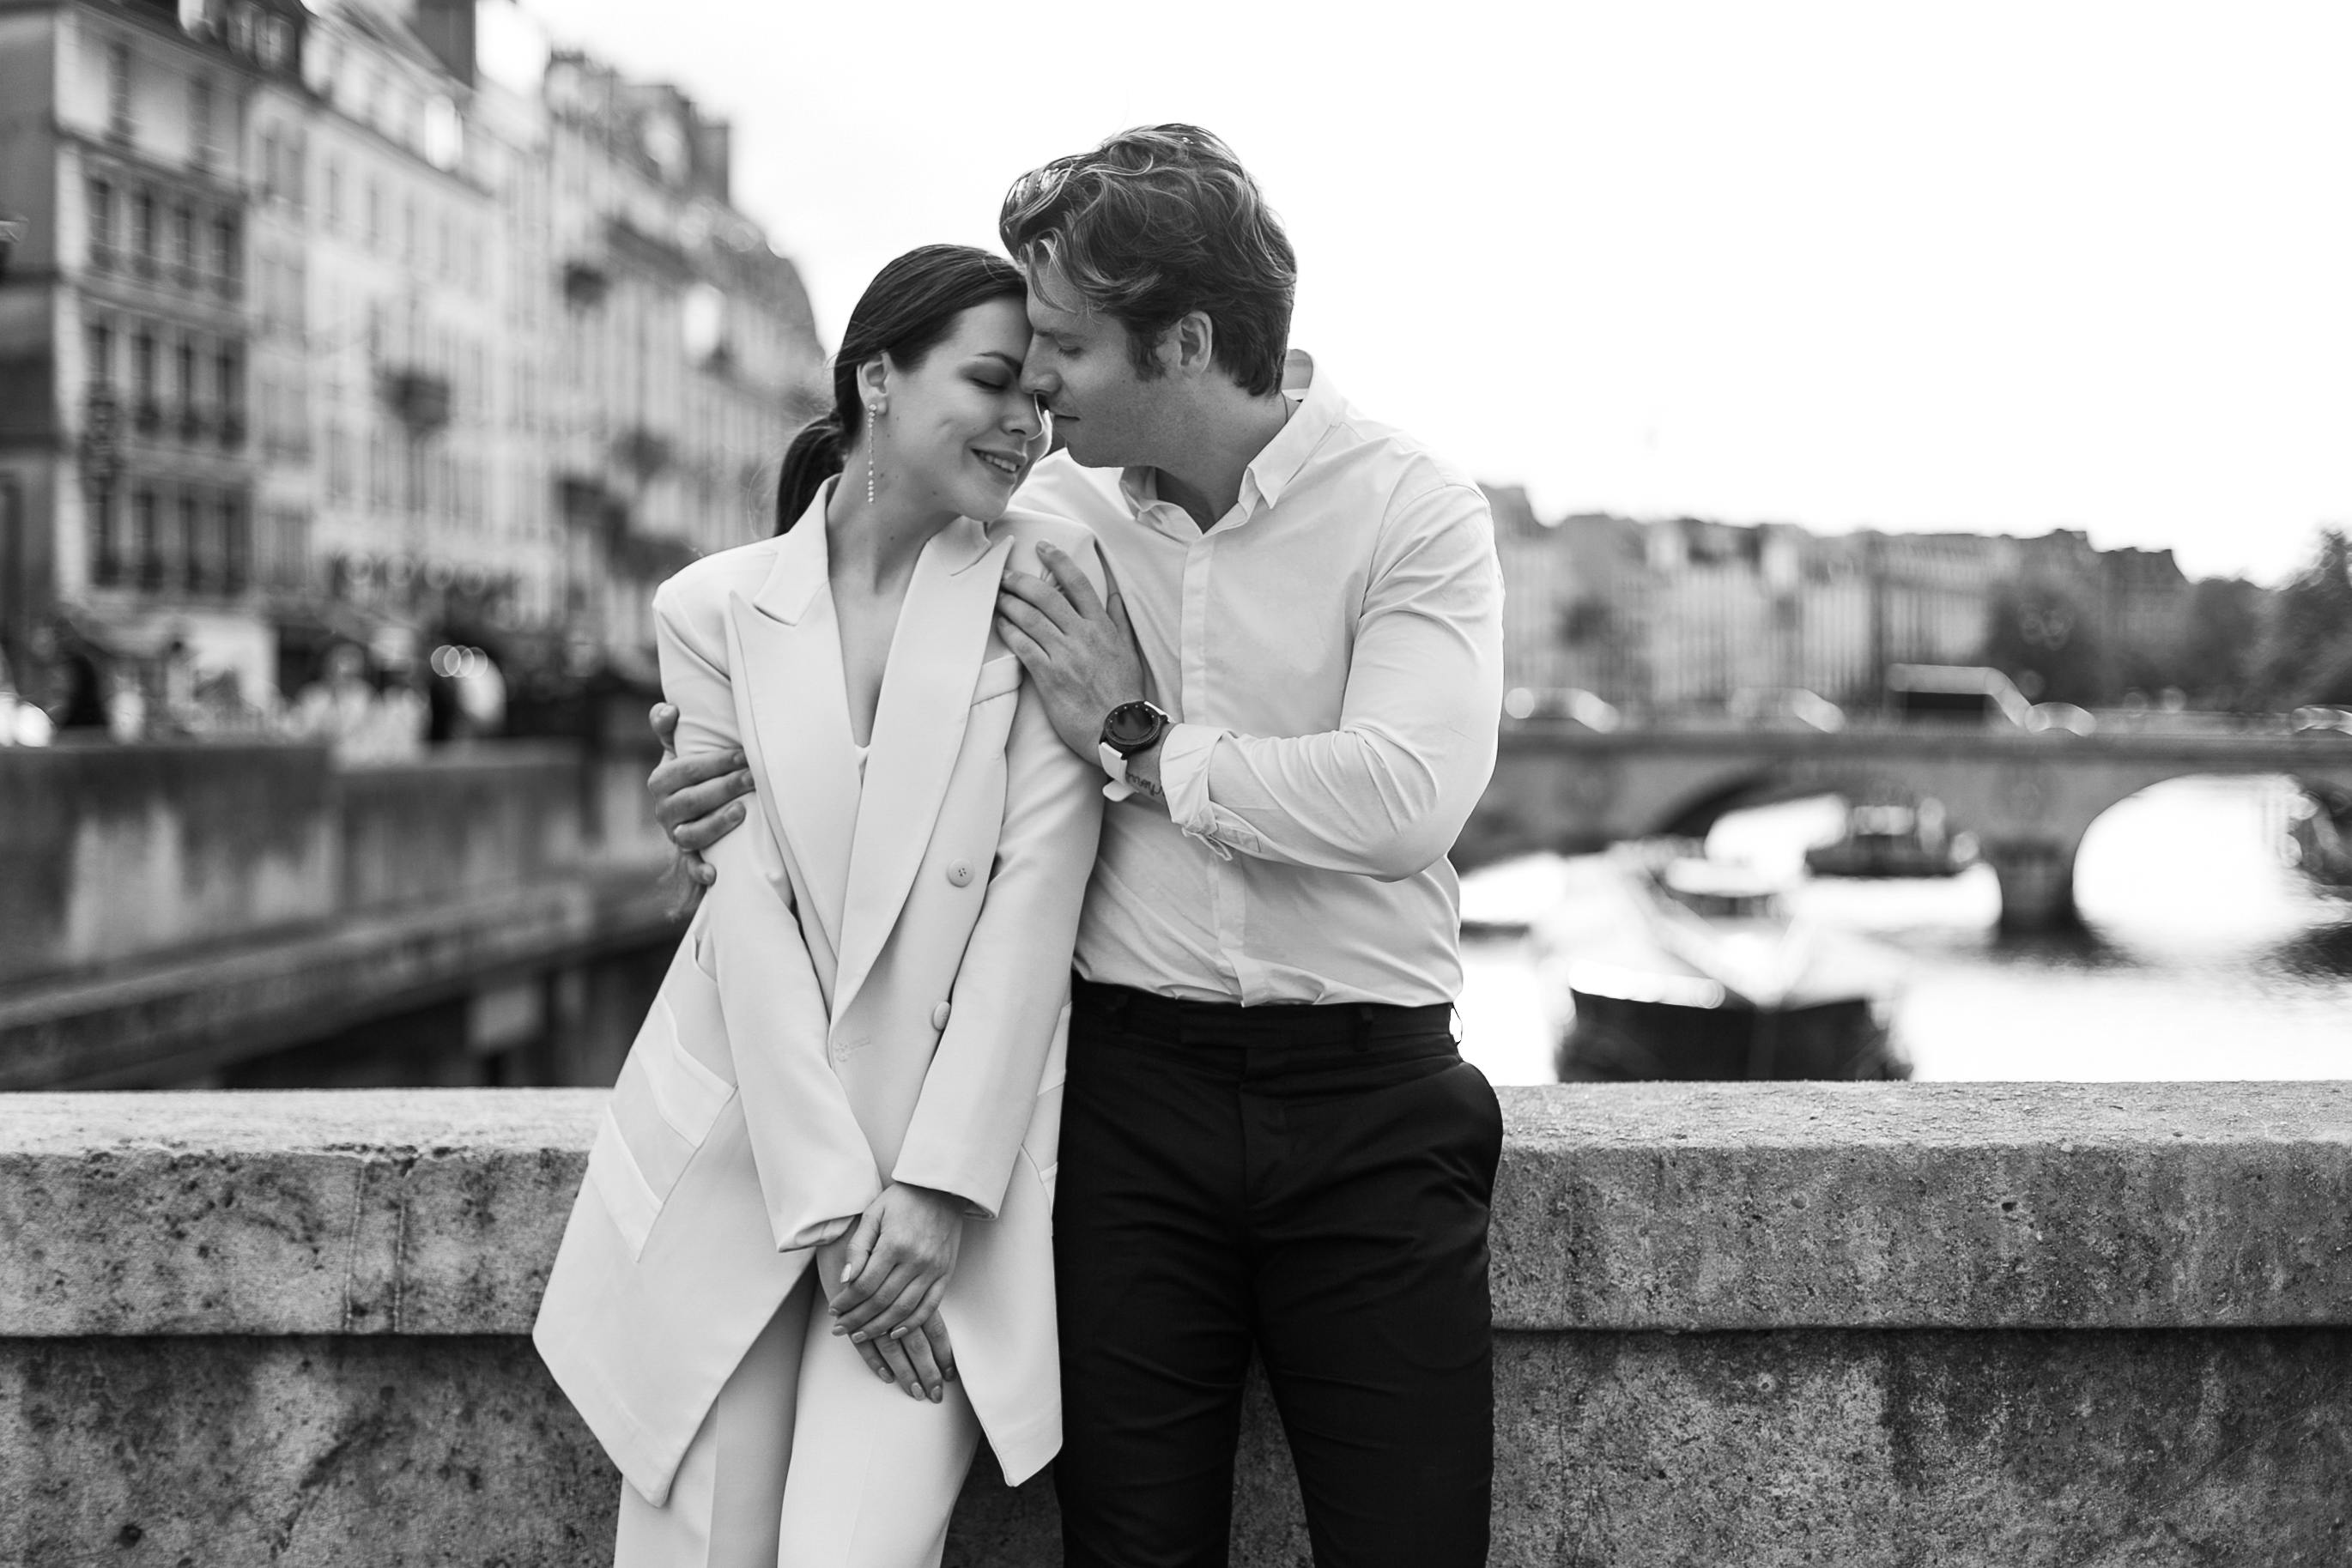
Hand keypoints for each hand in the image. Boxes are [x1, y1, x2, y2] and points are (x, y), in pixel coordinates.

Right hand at [646, 702, 755, 885]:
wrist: (693, 804)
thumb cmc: (692, 769)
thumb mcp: (679, 747)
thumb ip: (669, 727)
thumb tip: (670, 711)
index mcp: (661, 780)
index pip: (684, 770)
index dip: (713, 763)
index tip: (742, 755)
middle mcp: (664, 809)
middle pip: (691, 800)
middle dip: (724, 788)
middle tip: (754, 777)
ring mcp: (675, 833)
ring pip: (690, 834)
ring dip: (716, 824)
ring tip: (743, 811)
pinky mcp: (688, 855)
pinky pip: (691, 867)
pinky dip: (700, 872)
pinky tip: (715, 874)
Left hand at [827, 1183, 963, 1383]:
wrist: (942, 1188)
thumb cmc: (903, 1199)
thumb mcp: (873, 1214)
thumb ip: (858, 1247)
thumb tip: (845, 1280)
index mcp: (894, 1244)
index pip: (865, 1285)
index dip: (847, 1303)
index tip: (833, 1312)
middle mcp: (915, 1260)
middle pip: (882, 1302)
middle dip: (857, 1320)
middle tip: (841, 1330)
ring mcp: (933, 1269)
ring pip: (904, 1309)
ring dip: (880, 1327)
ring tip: (861, 1335)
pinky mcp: (945, 1273)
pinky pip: (930, 1306)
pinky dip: (913, 1323)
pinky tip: (896, 1331)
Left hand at [994, 542, 1146, 761]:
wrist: (1119, 729)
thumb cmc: (1125, 693)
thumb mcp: (1129, 652)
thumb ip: (1119, 621)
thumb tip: (1114, 594)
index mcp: (1103, 627)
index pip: (1079, 584)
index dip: (1058, 561)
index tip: (1042, 547)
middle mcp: (1083, 636)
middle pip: (1047, 597)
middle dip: (1022, 581)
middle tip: (1006, 573)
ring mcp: (1065, 655)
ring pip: (1030, 618)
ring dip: (1009, 603)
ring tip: (997, 595)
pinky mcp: (1049, 676)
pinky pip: (1023, 647)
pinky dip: (1009, 632)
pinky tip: (1000, 624)